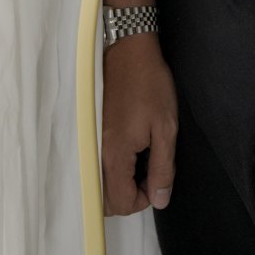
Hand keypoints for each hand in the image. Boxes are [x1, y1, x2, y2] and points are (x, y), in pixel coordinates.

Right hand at [102, 32, 177, 215]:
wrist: (127, 50)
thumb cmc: (150, 85)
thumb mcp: (165, 127)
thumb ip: (162, 168)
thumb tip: (160, 199)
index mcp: (114, 155)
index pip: (121, 203)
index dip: (144, 199)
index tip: (157, 177)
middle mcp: (95, 153)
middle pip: (104, 199)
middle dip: (128, 195)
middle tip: (149, 171)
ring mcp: (89, 141)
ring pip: (98, 183)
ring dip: (118, 183)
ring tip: (140, 158)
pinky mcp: (89, 130)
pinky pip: (95, 164)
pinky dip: (110, 167)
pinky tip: (129, 147)